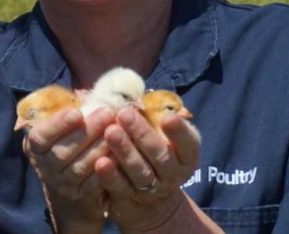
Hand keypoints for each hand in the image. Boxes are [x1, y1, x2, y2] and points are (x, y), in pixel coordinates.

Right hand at [23, 107, 115, 232]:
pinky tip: (121, 153)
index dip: (57, 125)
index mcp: (35, 146)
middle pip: (63, 151)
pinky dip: (108, 168)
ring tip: (117, 130)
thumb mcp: (61, 129)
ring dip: (100, 147)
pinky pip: (95, 182)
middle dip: (87, 131)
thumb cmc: (68, 144)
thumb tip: (89, 92)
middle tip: (107, 113)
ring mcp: (62, 184)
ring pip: (80, 167)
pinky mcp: (81, 196)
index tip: (77, 113)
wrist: (70, 189)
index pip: (40, 137)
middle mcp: (45, 167)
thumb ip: (70, 114)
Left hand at [95, 107, 199, 232]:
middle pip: (159, 155)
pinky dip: (110, 176)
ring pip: (140, 172)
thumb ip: (153, 117)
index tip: (168, 117)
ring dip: (125, 151)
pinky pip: (120, 188)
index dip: (179, 132)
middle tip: (125, 114)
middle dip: (142, 134)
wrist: (150, 200)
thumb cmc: (153, 151)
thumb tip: (131, 89)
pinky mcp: (130, 199)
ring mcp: (152, 189)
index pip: (188, 144)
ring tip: (110, 132)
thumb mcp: (161, 136)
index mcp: (186, 156)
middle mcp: (173, 174)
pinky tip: (99, 162)